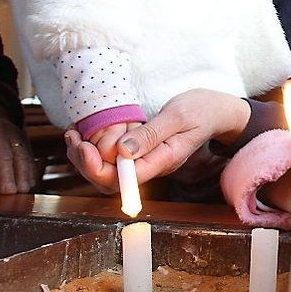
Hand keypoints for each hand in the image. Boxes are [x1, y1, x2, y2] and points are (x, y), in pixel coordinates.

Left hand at [0, 97, 36, 193]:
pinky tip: (30, 184)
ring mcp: (13, 136)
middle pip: (4, 154)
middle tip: (8, 192)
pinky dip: (30, 170)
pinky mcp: (24, 141)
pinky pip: (29, 156)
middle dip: (7, 174)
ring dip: (22, 173)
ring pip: (20, 155)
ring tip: (22, 191)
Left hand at [64, 89, 247, 192]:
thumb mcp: (178, 116)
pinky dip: (96, 150)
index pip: (125, 180)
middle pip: (112, 182)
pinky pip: (114, 160)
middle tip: (73, 138)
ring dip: (87, 158)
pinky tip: (85, 135)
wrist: (216, 110)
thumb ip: (151, 134)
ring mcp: (147, 161)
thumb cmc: (202, 109)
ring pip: (110, 173)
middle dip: (86, 164)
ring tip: (73, 135)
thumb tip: (123, 151)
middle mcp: (153, 166)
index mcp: (164, 160)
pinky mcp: (142, 153)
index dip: (100, 168)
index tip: (86, 147)